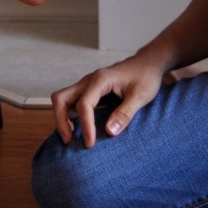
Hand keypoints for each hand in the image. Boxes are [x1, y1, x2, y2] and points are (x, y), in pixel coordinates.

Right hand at [51, 54, 166, 146]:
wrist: (147, 63)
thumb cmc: (145, 77)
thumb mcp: (140, 96)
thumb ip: (125, 113)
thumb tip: (109, 132)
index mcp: (100, 80)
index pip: (84, 105)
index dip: (85, 126)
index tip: (90, 144)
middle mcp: (88, 81)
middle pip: (61, 98)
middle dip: (61, 120)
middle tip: (69, 141)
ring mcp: (86, 85)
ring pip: (63, 99)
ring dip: (62, 118)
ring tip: (70, 138)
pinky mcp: (89, 90)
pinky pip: (71, 102)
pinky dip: (69, 115)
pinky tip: (78, 129)